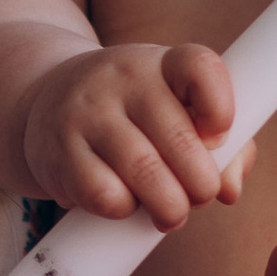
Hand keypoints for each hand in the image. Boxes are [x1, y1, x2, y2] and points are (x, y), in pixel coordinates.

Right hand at [16, 39, 251, 227]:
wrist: (46, 100)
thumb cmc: (133, 114)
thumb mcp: (177, 108)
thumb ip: (223, 146)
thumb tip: (230, 189)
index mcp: (160, 63)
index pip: (201, 68)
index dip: (221, 109)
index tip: (217, 137)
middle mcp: (122, 79)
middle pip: (181, 140)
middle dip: (202, 185)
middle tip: (199, 196)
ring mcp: (86, 113)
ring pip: (145, 173)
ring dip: (170, 207)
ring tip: (170, 212)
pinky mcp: (58, 152)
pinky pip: (105, 195)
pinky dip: (123, 210)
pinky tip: (123, 201)